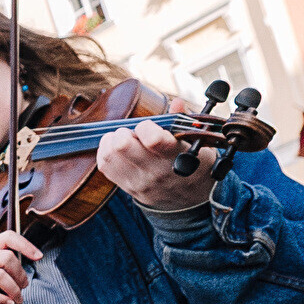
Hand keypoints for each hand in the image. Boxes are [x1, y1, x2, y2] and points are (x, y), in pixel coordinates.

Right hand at [0, 231, 43, 303]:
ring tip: (18, 298)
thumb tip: (27, 270)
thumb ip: (5, 263)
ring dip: (14, 290)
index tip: (38, 256)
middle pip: (6, 258)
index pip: (7, 237)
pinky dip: (2, 300)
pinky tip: (8, 303)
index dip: (25, 245)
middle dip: (21, 274)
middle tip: (24, 286)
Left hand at [99, 118, 215, 211]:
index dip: (146, 127)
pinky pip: (104, 165)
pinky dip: (107, 151)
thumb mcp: (199, 144)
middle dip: (126, 132)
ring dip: (113, 141)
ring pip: (109, 154)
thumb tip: (177, 102)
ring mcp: (138, 181)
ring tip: (127, 141)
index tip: (150, 127)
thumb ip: (184, 121)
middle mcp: (155, 171)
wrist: (189, 201)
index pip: (152, 139)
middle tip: (135, 134)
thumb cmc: (194, 165)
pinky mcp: (126, 187)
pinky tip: (119, 149)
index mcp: (176, 156)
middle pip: (121, 145)